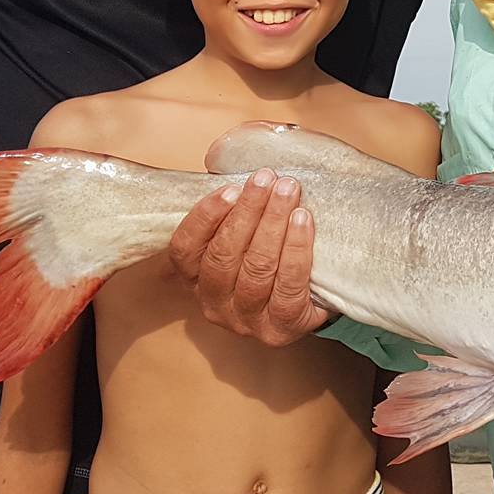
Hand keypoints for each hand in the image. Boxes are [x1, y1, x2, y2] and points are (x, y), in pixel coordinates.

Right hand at [167, 171, 330, 344]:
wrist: (309, 300)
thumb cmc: (270, 256)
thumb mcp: (242, 234)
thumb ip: (232, 207)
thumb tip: (231, 163)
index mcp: (195, 278)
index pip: (185, 250)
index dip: (204, 217)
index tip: (230, 188)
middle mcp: (214, 304)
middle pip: (224, 256)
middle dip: (248, 212)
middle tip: (268, 179)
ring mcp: (247, 321)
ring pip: (257, 269)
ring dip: (273, 224)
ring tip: (289, 191)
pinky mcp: (281, 329)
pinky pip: (288, 286)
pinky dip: (297, 249)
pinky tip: (304, 220)